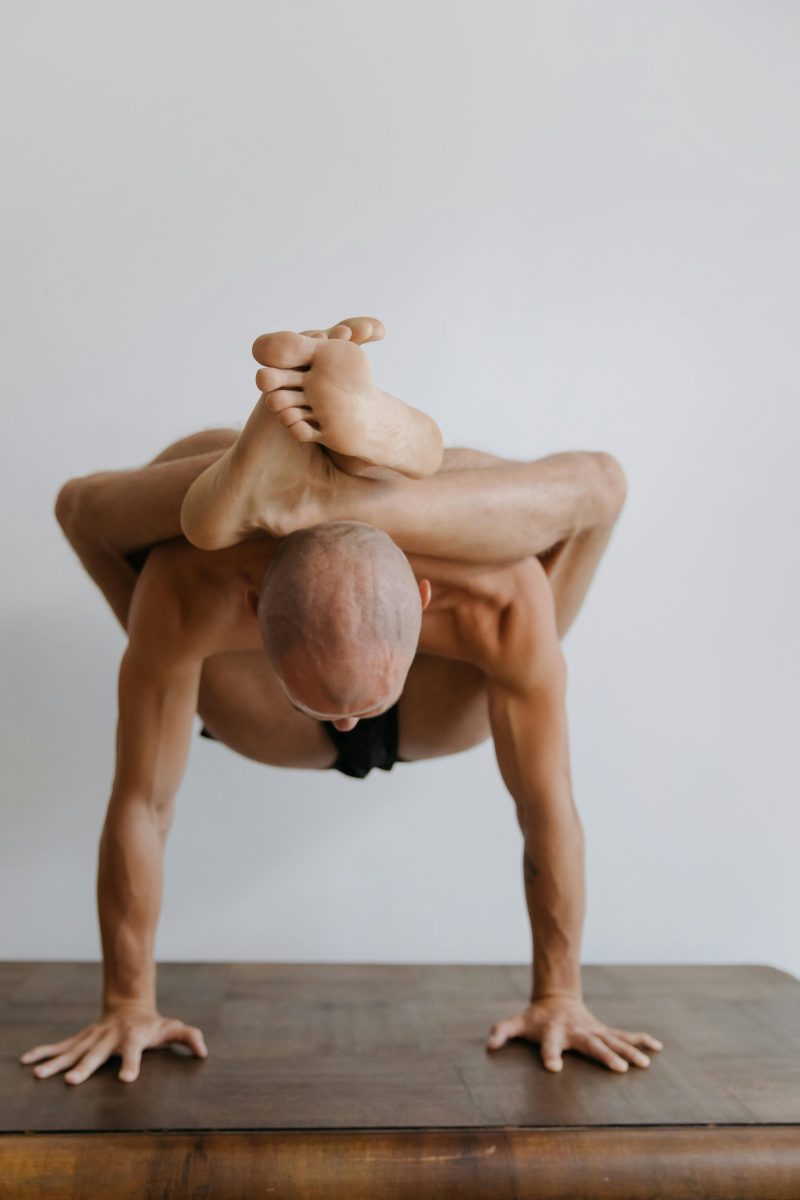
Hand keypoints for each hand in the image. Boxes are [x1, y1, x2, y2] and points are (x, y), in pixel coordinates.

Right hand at [19, 1004, 207, 1084]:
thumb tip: (203, 1051)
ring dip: (55, 1063)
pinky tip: (27, 1061)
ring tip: (38, 1075)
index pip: (134, 1053)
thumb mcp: (172, 1028)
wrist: (129, 1004)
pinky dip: (43, 1053)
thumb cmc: (152, 1023)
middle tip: (72, 1081)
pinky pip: (60, 1047)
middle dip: (85, 1067)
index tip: (127, 1080)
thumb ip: (188, 1038)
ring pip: (72, 1052)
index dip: (132, 1065)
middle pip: (97, 1055)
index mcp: (133, 1039)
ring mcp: (92, 1039)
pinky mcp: (81, 1039)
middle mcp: (109, 1039)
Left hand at [486, 993, 662, 1072]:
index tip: (553, 1069)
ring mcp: (593, 1031)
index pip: (550, 1046)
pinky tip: (657, 1046)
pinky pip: (624, 1036)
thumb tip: (489, 1044)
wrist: (556, 1000)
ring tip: (644, 1063)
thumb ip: (503, 1032)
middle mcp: (576, 1032)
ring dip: (629, 1051)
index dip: (550, 1056)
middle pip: (591, 1045)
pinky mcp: (603, 1031)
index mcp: (554, 1033)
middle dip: (605, 1056)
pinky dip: (641, 1039)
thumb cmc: (535, 1019)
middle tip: (619, 1069)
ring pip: (613, 1041)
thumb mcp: (517, 1023)